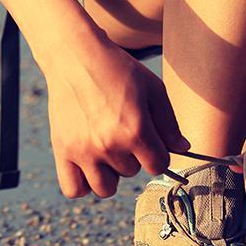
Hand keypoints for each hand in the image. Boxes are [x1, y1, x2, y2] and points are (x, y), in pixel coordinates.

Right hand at [44, 40, 188, 197]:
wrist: (76, 55)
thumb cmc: (119, 70)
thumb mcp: (153, 90)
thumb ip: (169, 124)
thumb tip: (183, 148)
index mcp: (135, 131)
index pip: (158, 165)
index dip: (158, 154)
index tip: (151, 142)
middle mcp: (109, 145)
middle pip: (132, 172)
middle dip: (133, 156)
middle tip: (123, 132)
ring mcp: (83, 150)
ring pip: (105, 188)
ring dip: (111, 174)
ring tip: (108, 151)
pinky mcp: (62, 150)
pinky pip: (74, 189)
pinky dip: (83, 185)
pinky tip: (90, 167)